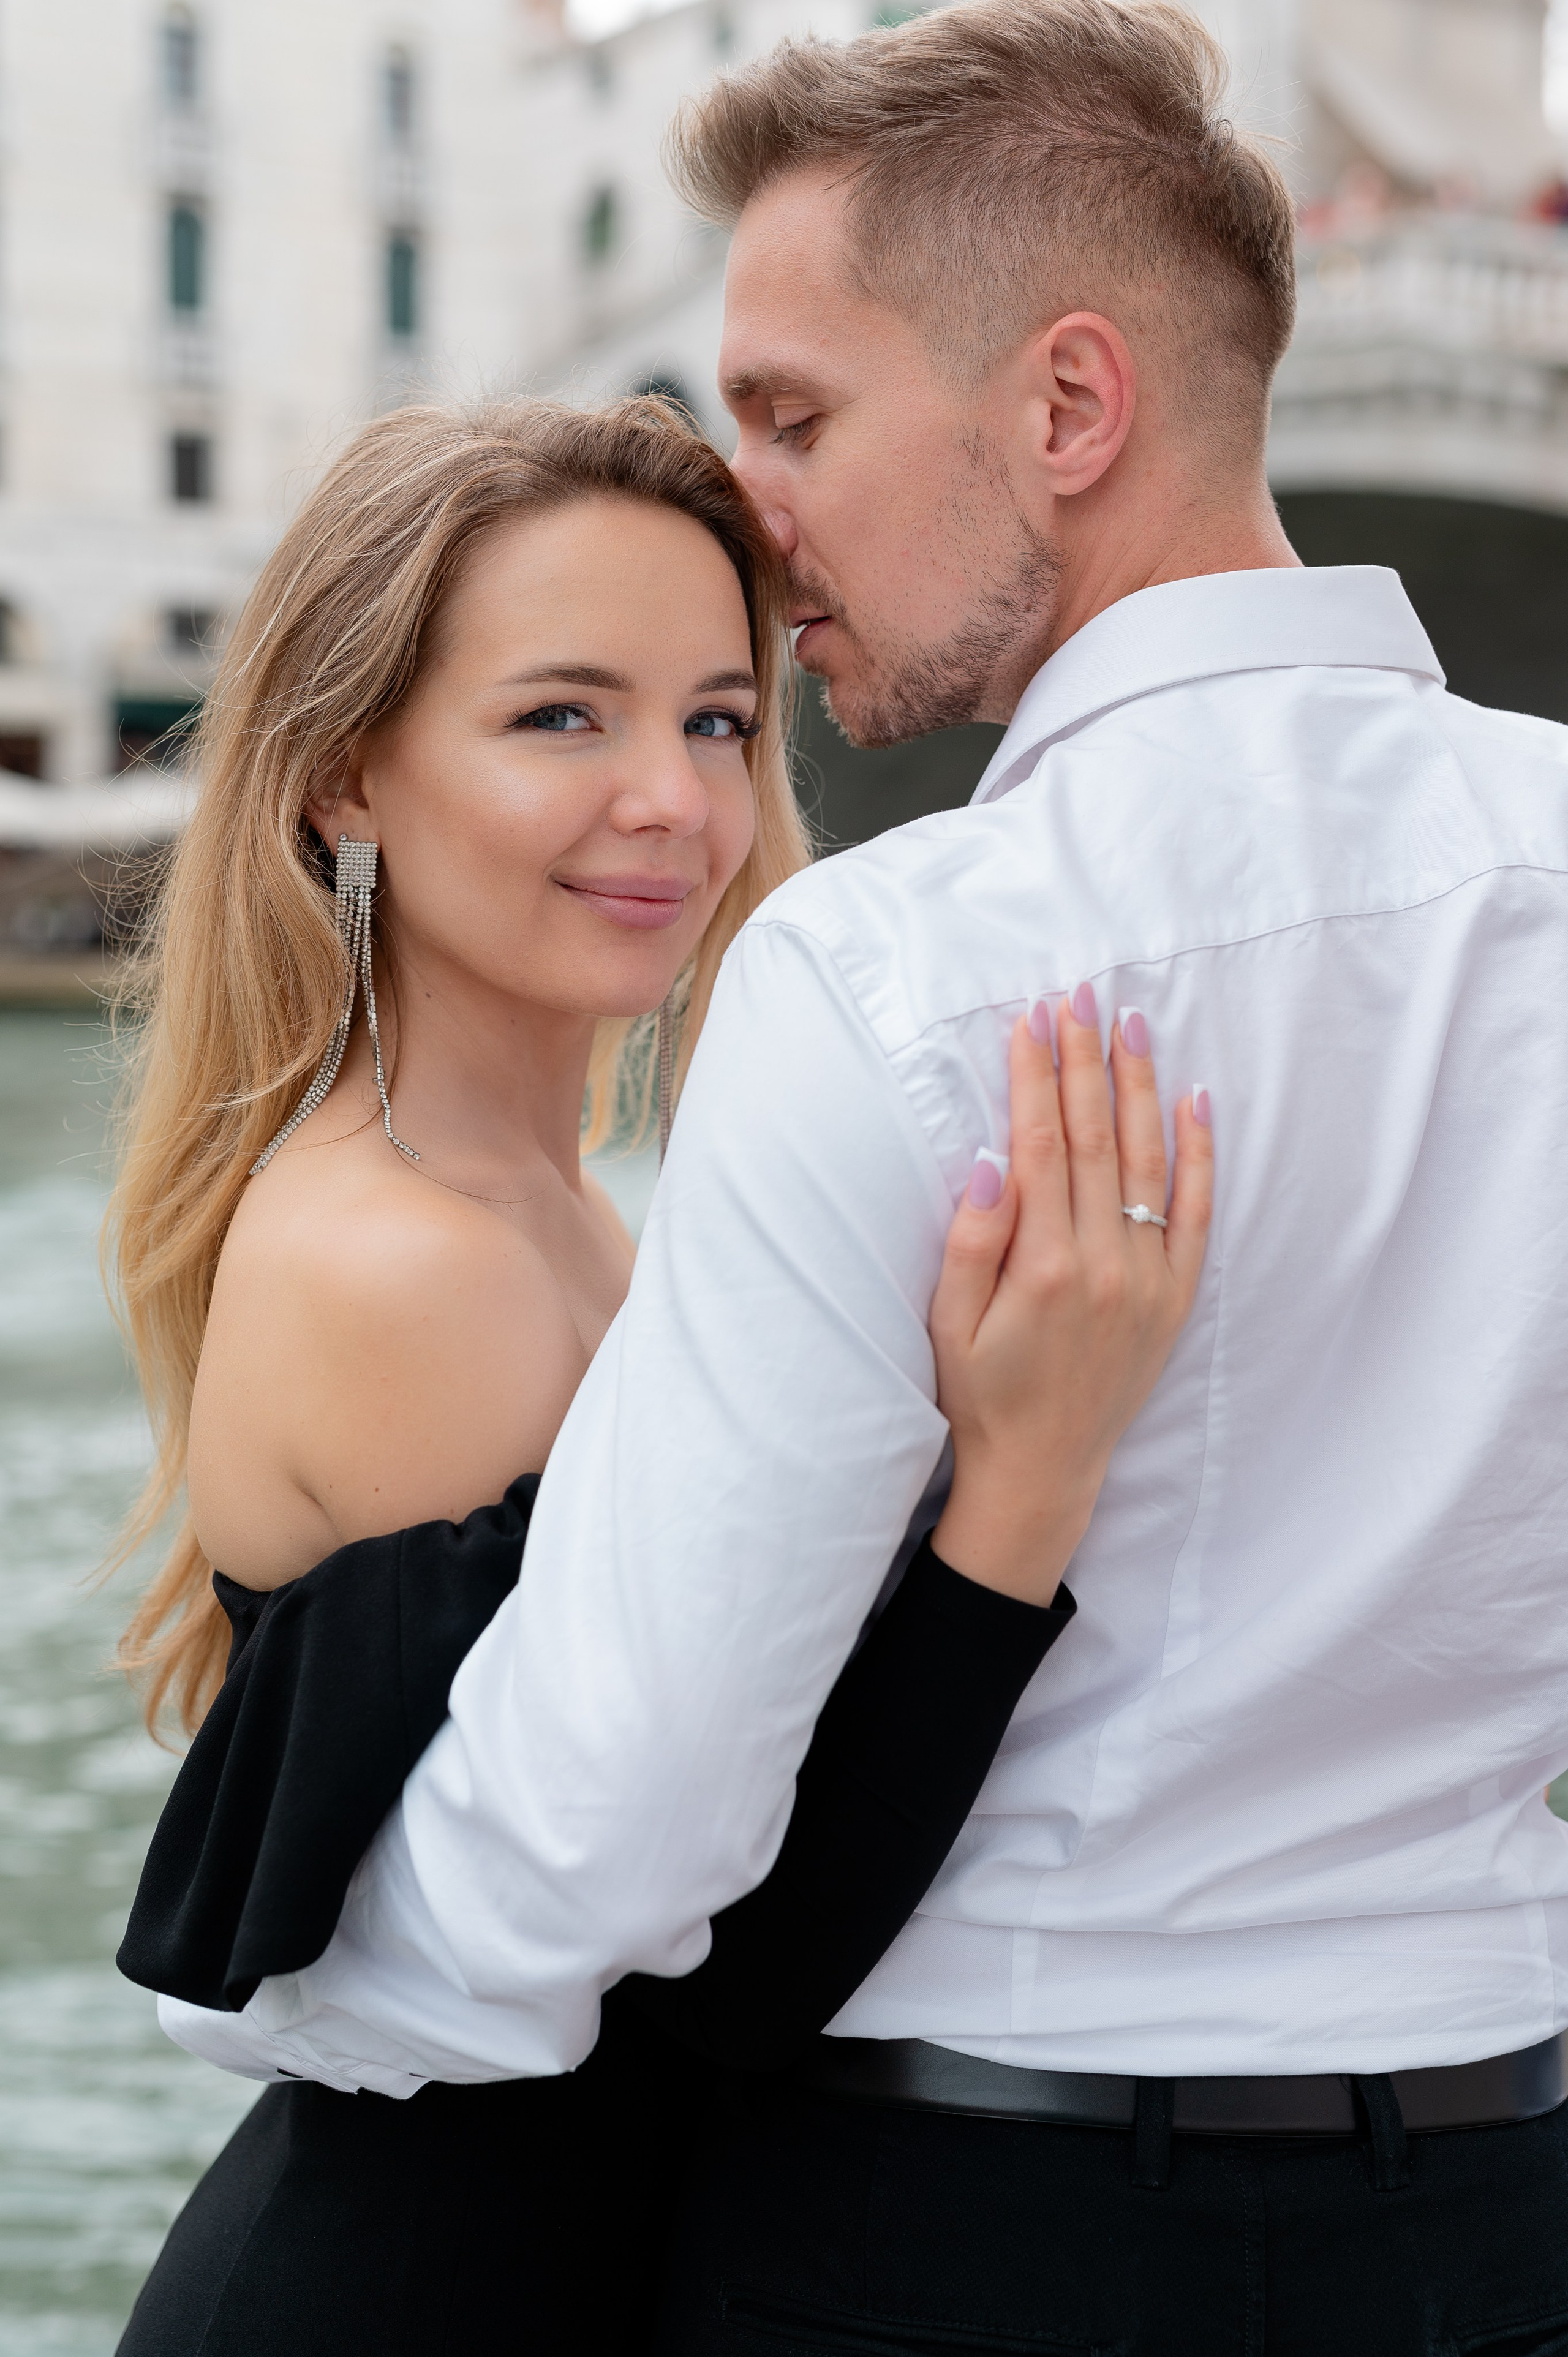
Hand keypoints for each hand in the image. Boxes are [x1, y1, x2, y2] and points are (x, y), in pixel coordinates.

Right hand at [928, 987, 1212, 1604]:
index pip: (1042, 1146)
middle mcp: (1104, 1266)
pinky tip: (1194, 1099)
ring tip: (1129, 1024)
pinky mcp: (1174, 1298)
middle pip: (1097, 1139)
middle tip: (1079, 995)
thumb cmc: (983, 1395)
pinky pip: (1196, 1212)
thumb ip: (971, 1242)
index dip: (1035, 1077)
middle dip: (1084, 1061)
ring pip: (1150, 1162)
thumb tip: (990, 1160)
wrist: (1042, 1470)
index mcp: (1043, 1268)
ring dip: (1139, 1086)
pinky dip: (1199, 1154)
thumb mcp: (949, 1325)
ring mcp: (1147, 1281)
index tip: (1031, 1018)